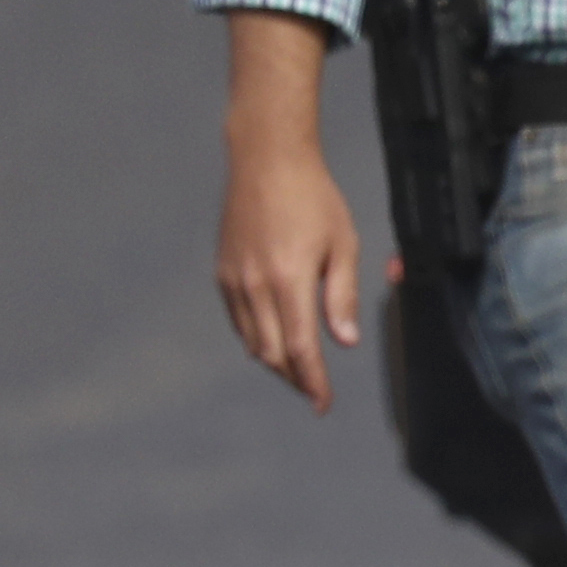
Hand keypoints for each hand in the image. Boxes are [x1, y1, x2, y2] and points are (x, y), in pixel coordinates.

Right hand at [220, 132, 362, 414]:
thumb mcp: (343, 245)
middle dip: (295, 379)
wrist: (266, 163)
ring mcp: (233, 280)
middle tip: (315, 391)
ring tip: (300, 372)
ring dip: (276, 362)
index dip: (313, 382)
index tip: (324, 404)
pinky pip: (239, 321)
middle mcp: (255, 286)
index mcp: (289, 280)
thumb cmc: (314, 199)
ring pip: (253, 341)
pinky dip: (257, 339)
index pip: (300, 349)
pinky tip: (276, 341)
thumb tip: (344, 342)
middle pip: (272, 353)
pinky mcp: (222, 273)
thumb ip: (342, 296)